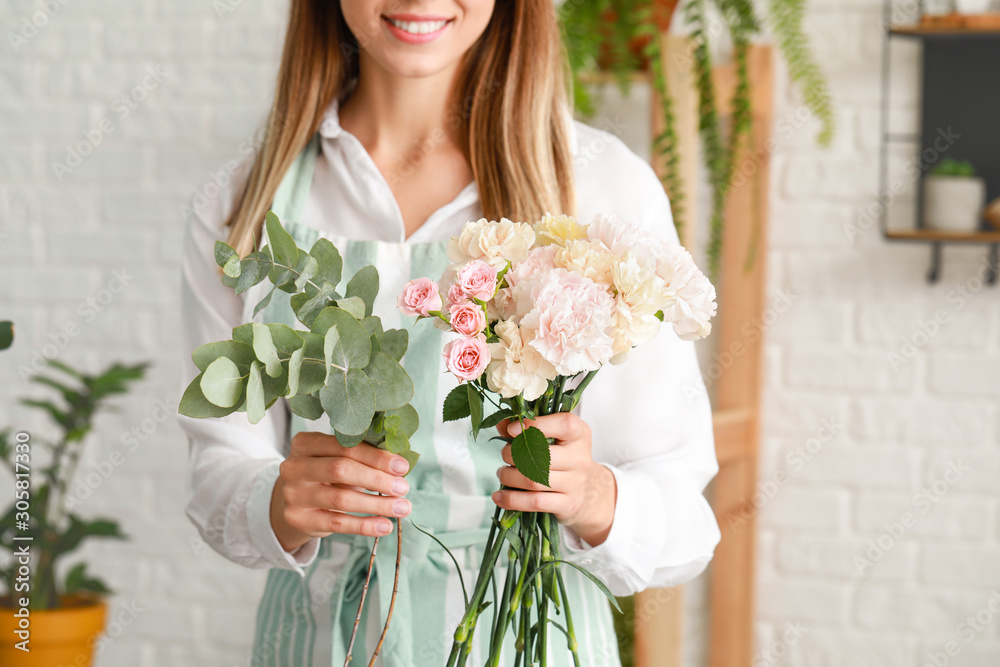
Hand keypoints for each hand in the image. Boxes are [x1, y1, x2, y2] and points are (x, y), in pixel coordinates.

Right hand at [270, 431, 411, 552]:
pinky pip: (337, 523)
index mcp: (305, 443)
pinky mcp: (298, 519)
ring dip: (377, 504)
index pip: (345, 446)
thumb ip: (361, 457)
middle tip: (403, 487)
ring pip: (341, 499)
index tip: (402, 466)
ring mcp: (294, 494)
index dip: (375, 456)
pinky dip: (364, 526)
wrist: (296, 504)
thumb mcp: (336, 460)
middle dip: (377, 479)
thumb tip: (399, 466)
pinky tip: (384, 525)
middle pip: (341, 470)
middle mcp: (294, 467)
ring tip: (402, 508)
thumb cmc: (326, 476)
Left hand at [493, 413, 616, 546]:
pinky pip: (535, 502)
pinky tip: (499, 496)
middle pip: (541, 455)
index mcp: (580, 434)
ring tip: (503, 473)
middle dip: (514, 454)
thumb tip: (502, 422)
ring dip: (509, 476)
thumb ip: (528, 427)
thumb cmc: (564, 457)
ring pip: (534, 480)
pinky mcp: (568, 505)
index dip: (536, 425)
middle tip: (505, 455)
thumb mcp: (554, 437)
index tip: (512, 429)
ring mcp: (576, 483)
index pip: (564, 424)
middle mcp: (580, 458)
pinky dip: (512, 499)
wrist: (588, 491)